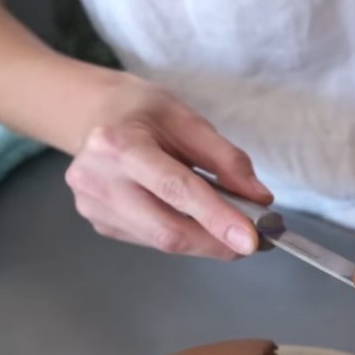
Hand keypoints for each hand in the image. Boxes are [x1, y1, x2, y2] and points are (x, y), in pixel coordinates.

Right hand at [65, 75, 272, 258]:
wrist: (94, 115)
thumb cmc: (143, 113)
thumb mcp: (188, 120)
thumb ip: (227, 160)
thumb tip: (260, 199)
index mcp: (118, 143)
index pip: (176, 189)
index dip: (217, 218)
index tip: (251, 240)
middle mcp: (97, 179)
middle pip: (168, 229)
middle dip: (217, 241)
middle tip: (252, 241)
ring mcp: (94, 206)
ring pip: (163, 241)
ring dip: (204, 241)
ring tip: (225, 224)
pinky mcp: (100, 223)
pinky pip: (152, 240)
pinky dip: (182, 234)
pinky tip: (188, 216)